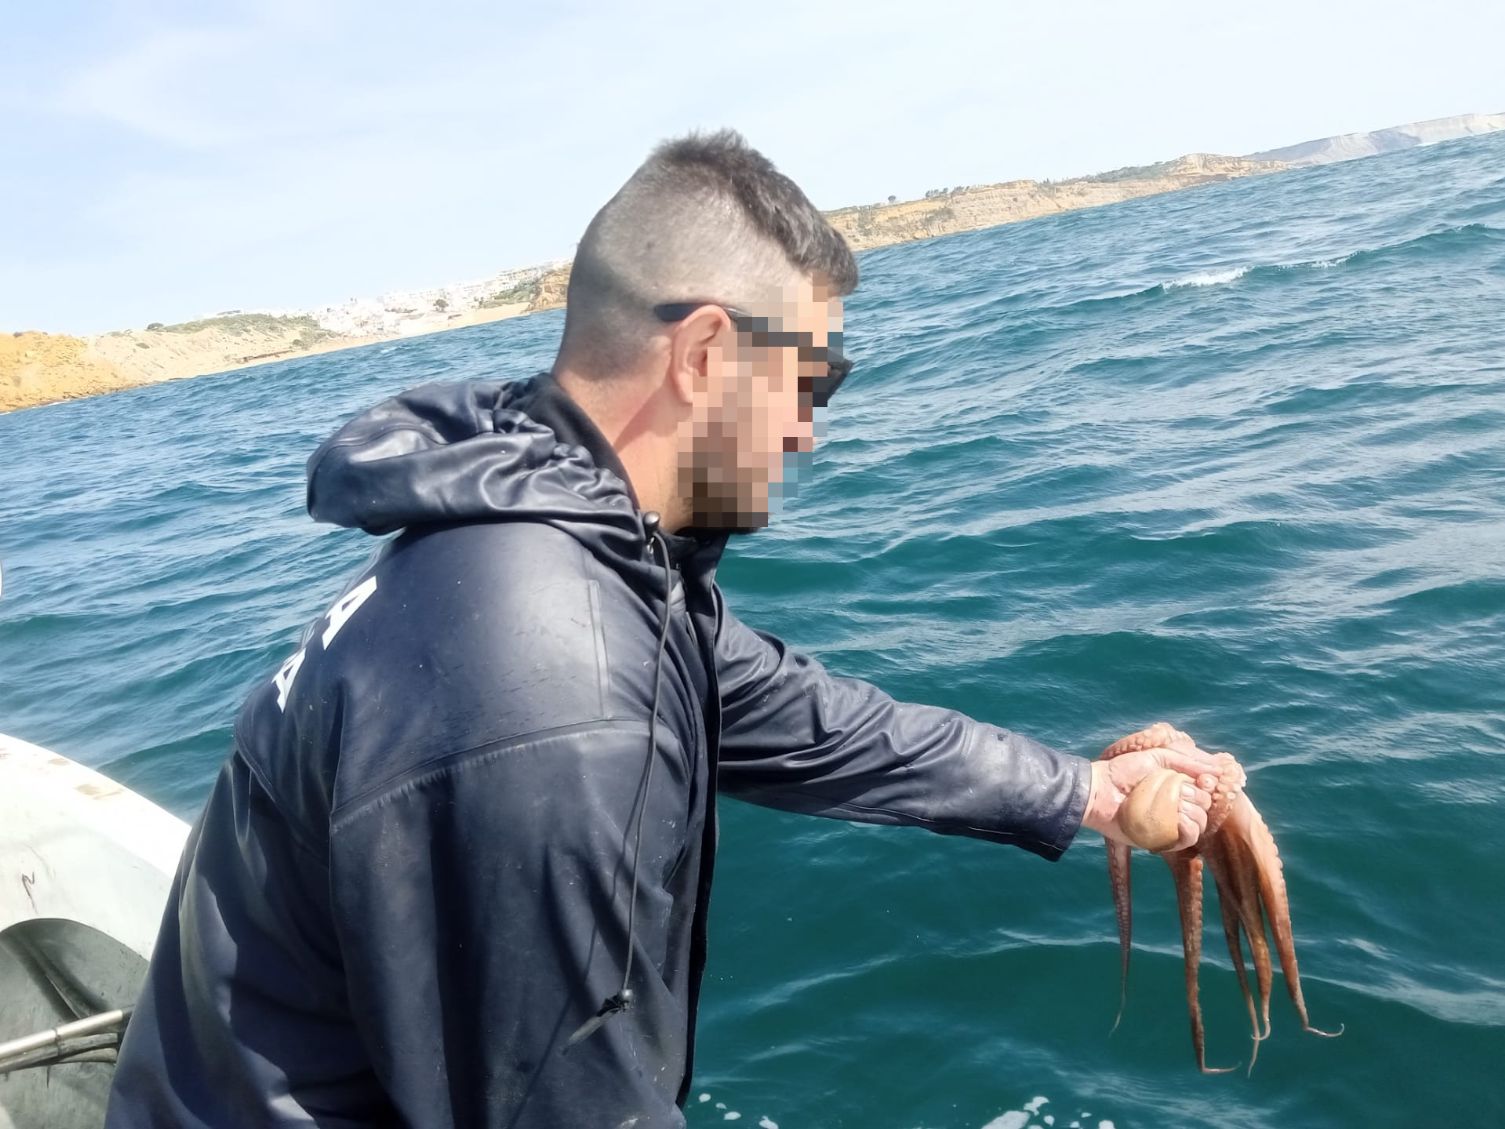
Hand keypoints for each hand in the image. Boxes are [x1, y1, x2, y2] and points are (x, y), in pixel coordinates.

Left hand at [1082, 739, 1244, 852]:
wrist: (1100, 790)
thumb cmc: (1123, 770)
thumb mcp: (1158, 757)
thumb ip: (1187, 761)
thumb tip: (1218, 769)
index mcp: (1176, 787)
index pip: (1204, 789)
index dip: (1208, 785)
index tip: (1203, 780)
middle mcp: (1175, 806)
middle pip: (1205, 806)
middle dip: (1198, 796)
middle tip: (1179, 790)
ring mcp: (1169, 823)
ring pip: (1200, 823)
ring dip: (1195, 811)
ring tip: (1177, 804)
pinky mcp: (1161, 839)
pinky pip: (1187, 839)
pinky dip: (1189, 828)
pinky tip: (1179, 818)